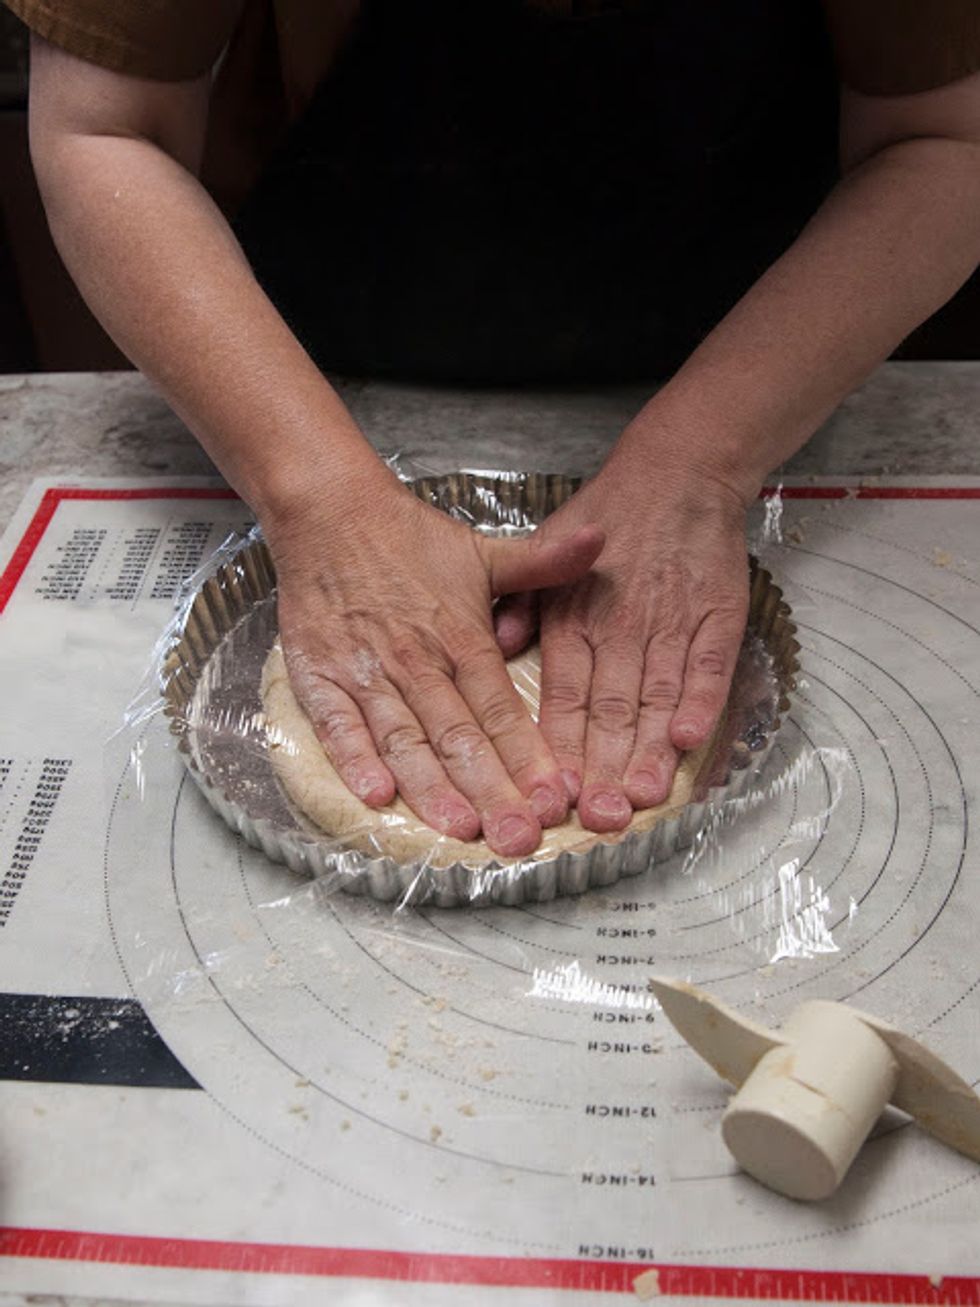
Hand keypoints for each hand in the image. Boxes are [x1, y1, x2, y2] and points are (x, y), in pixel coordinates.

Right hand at [265, 473, 603, 857]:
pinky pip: (337, 725)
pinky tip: (376, 796)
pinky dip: (353, 759)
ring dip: (431, 787)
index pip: (501, 708)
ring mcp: (366, 671)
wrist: (329, 510)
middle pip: (459, 736)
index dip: (527, 757)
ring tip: (461, 829)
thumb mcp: (483, 549)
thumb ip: (543, 562)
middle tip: (518, 839)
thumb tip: (602, 541)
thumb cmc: (409, 538)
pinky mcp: (318, 676)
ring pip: (404, 739)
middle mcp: (417, 660)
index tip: (555, 800)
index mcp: (462, 636)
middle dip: (492, 791)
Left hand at [493, 452, 749, 833]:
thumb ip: (521, 604)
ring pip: (658, 697)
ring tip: (644, 795)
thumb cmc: (605, 520)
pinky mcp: (717, 617)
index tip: (555, 791)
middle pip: (611, 709)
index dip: (560, 746)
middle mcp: (620, 629)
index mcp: (574, 620)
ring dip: (651, 749)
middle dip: (606, 766)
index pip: (564, 695)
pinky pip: (710, 666)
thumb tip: (494, 647)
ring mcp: (671, 624)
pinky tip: (691, 739)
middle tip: (601, 816)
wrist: (677, 473)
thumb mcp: (544, 553)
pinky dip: (702, 702)